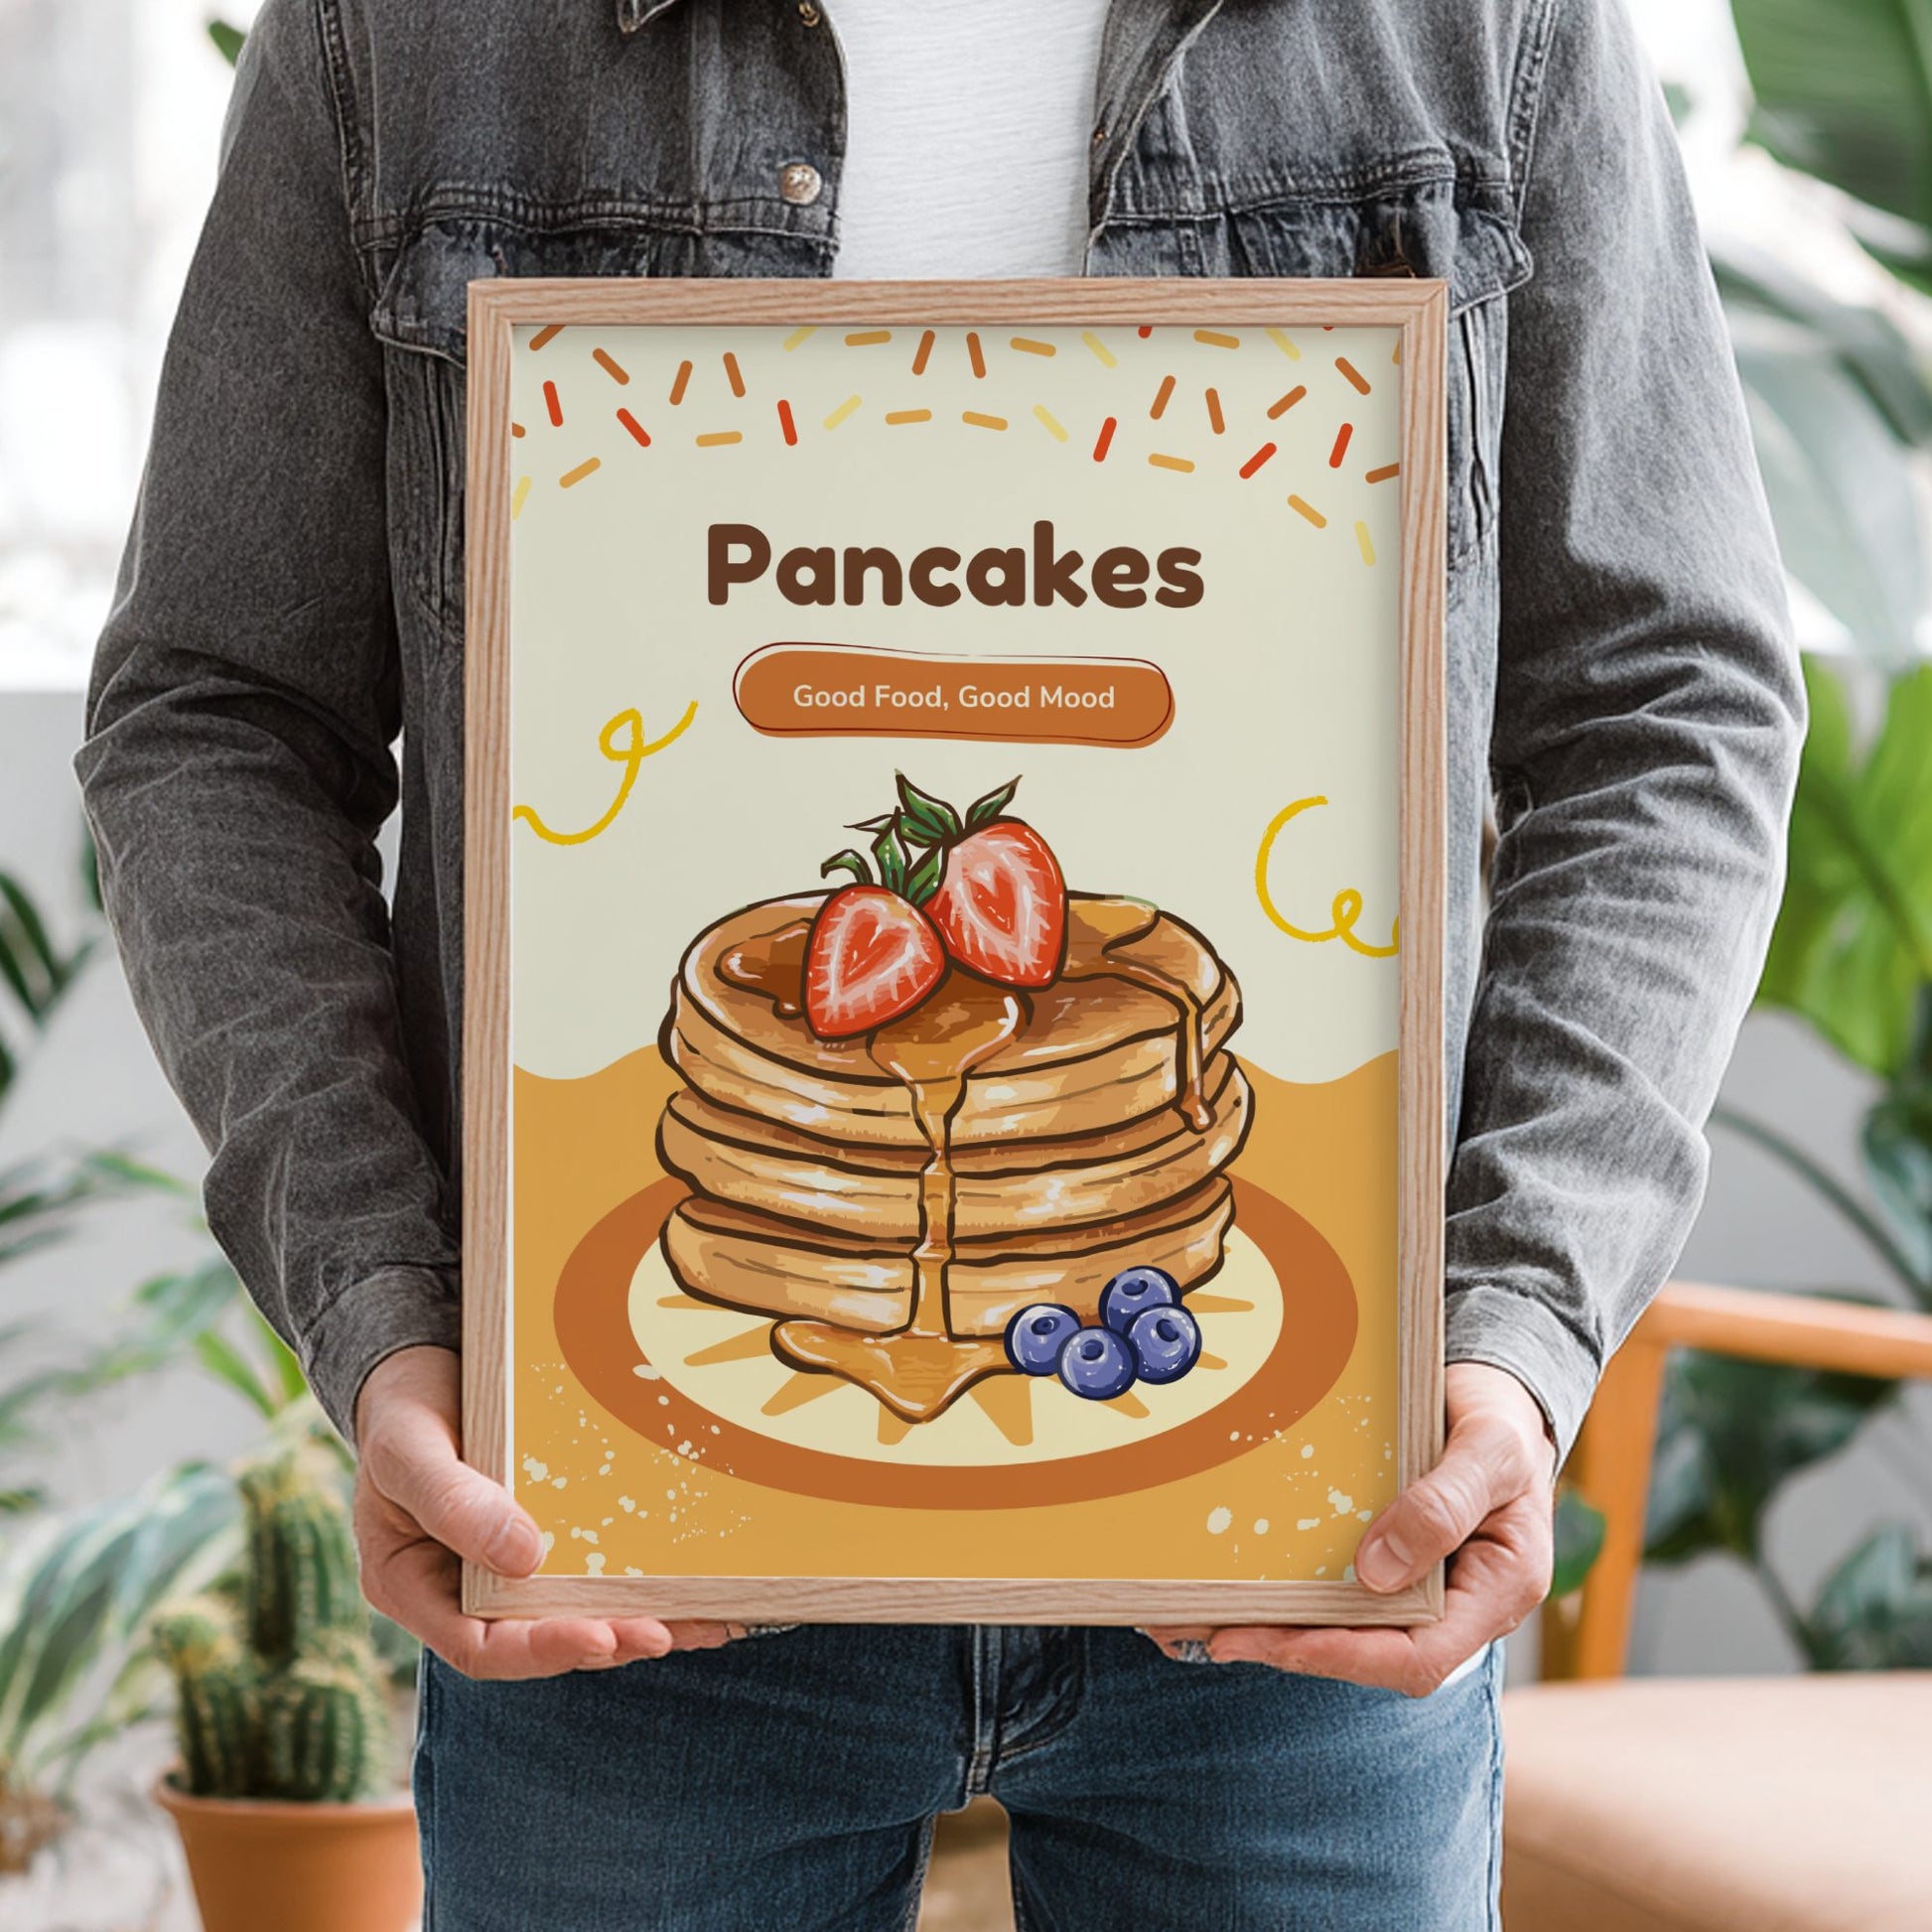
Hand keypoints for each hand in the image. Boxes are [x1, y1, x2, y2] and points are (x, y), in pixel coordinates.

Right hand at [353, 1345, 737, 1678]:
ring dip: (637, 1621)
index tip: (599, 1636)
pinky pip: (592, 1567)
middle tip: (666, 1632)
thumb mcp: (409, 1449)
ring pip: (574, 1611)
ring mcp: (505, 1569)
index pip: (479, 1645)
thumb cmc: (401, 1410)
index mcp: (414, 1588)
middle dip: (606, 1639)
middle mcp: (463, 1592)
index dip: (542, 1649)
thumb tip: (524, 1557)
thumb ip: (453, 1502)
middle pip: (538, 1637)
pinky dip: (641, 1581)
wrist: (422, 1369)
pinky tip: (697, 1586)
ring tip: (704, 1624)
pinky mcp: (545, 1540)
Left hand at [1145, 1362, 1556, 1694]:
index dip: (1347, 1654)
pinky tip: (1239, 1581)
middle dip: (1293, 1647)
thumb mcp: (1490, 1449)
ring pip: (1348, 1626)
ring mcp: (1419, 1586)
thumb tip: (1377, 1571)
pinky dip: (1291, 1590)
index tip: (1277, 1639)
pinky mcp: (1388, 1561)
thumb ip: (1445, 1504)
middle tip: (1217, 1632)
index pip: (1420, 1656)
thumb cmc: (1504, 1421)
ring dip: (1280, 1626)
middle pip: (1371, 1651)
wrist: (1496, 1398)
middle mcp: (1456, 1605)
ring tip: (1208, 1617)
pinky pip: (1339, 1588)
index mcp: (1497, 1592)